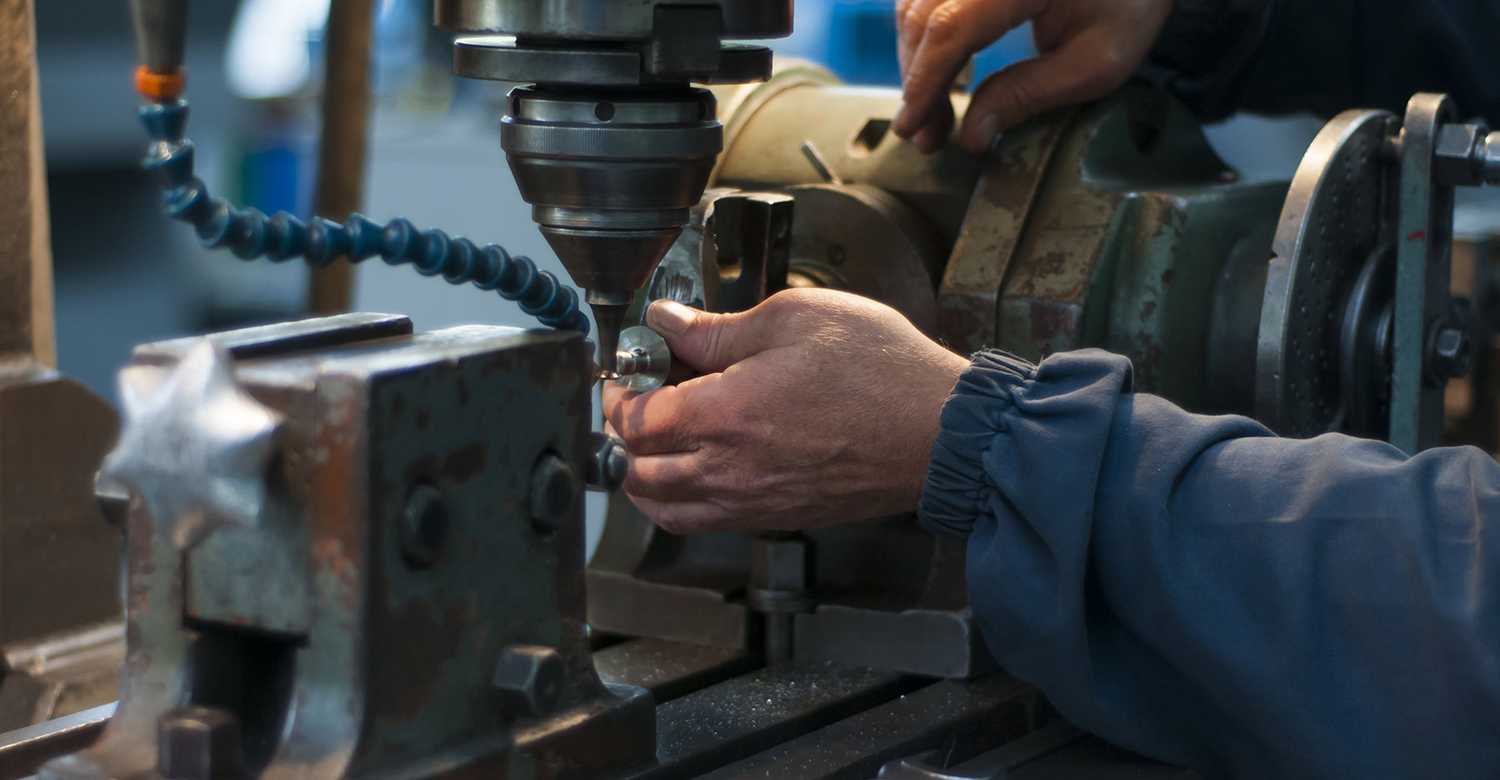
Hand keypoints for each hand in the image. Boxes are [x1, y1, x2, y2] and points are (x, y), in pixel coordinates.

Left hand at [602, 289, 968, 533]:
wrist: (937, 429)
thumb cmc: (879, 371)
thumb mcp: (793, 320)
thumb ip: (716, 329)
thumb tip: (665, 323)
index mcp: (726, 415)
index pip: (634, 421)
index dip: (619, 395)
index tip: (628, 372)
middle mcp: (730, 470)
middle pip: (637, 471)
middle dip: (624, 433)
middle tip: (638, 399)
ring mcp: (752, 502)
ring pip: (664, 507)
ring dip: (645, 474)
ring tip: (657, 438)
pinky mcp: (776, 516)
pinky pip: (704, 522)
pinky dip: (681, 501)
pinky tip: (697, 467)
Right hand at [893, 0, 1173, 153]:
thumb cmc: (1129, 4)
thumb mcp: (1096, 61)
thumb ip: (1029, 95)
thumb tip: (971, 136)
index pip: (951, 28)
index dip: (925, 82)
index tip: (913, 127)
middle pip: (922, 16)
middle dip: (917, 80)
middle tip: (925, 133)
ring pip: (913, 4)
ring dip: (915, 58)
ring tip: (931, 108)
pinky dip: (923, 33)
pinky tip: (936, 67)